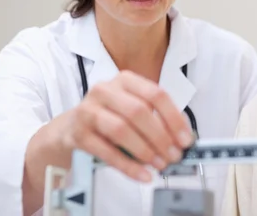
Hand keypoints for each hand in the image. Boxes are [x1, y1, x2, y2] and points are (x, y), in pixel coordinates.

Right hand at [62, 70, 193, 181]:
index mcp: (125, 80)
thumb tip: (182, 139)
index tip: (185, 139)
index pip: (155, 94)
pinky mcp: (78, 134)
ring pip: (122, 130)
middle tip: (174, 155)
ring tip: (160, 165)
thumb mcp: (131, 107)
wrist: (70, 127)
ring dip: (145, 151)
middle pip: (139, 112)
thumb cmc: (109, 116)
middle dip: (161, 137)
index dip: (174, 118)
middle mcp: (105, 90)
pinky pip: (107, 152)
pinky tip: (143, 175)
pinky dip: (128, 166)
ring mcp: (88, 111)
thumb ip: (156, 118)